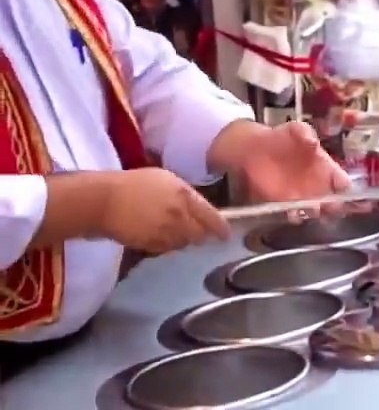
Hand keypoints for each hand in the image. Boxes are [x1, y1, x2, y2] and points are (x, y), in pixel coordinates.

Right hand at [100, 167, 229, 252]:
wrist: (103, 201)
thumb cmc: (133, 184)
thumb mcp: (165, 180)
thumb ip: (185, 195)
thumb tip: (199, 209)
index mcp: (185, 196)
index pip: (212, 218)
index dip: (220, 228)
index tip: (225, 235)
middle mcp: (180, 216)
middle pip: (200, 235)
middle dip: (199, 234)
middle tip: (194, 231)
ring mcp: (165, 233)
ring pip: (183, 244)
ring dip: (181, 239)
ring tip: (170, 230)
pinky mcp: (151, 245)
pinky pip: (166, 249)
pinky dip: (166, 244)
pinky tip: (156, 234)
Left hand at [238, 121, 350, 216]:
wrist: (256, 148)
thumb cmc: (284, 138)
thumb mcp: (296, 130)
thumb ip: (305, 134)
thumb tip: (313, 142)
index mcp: (327, 168)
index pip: (344, 183)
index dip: (348, 189)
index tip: (345, 191)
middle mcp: (319, 186)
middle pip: (334, 201)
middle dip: (334, 205)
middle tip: (330, 205)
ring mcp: (303, 196)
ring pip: (315, 210)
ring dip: (314, 211)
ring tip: (311, 209)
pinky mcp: (285, 203)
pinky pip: (293, 213)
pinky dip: (294, 214)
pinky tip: (292, 212)